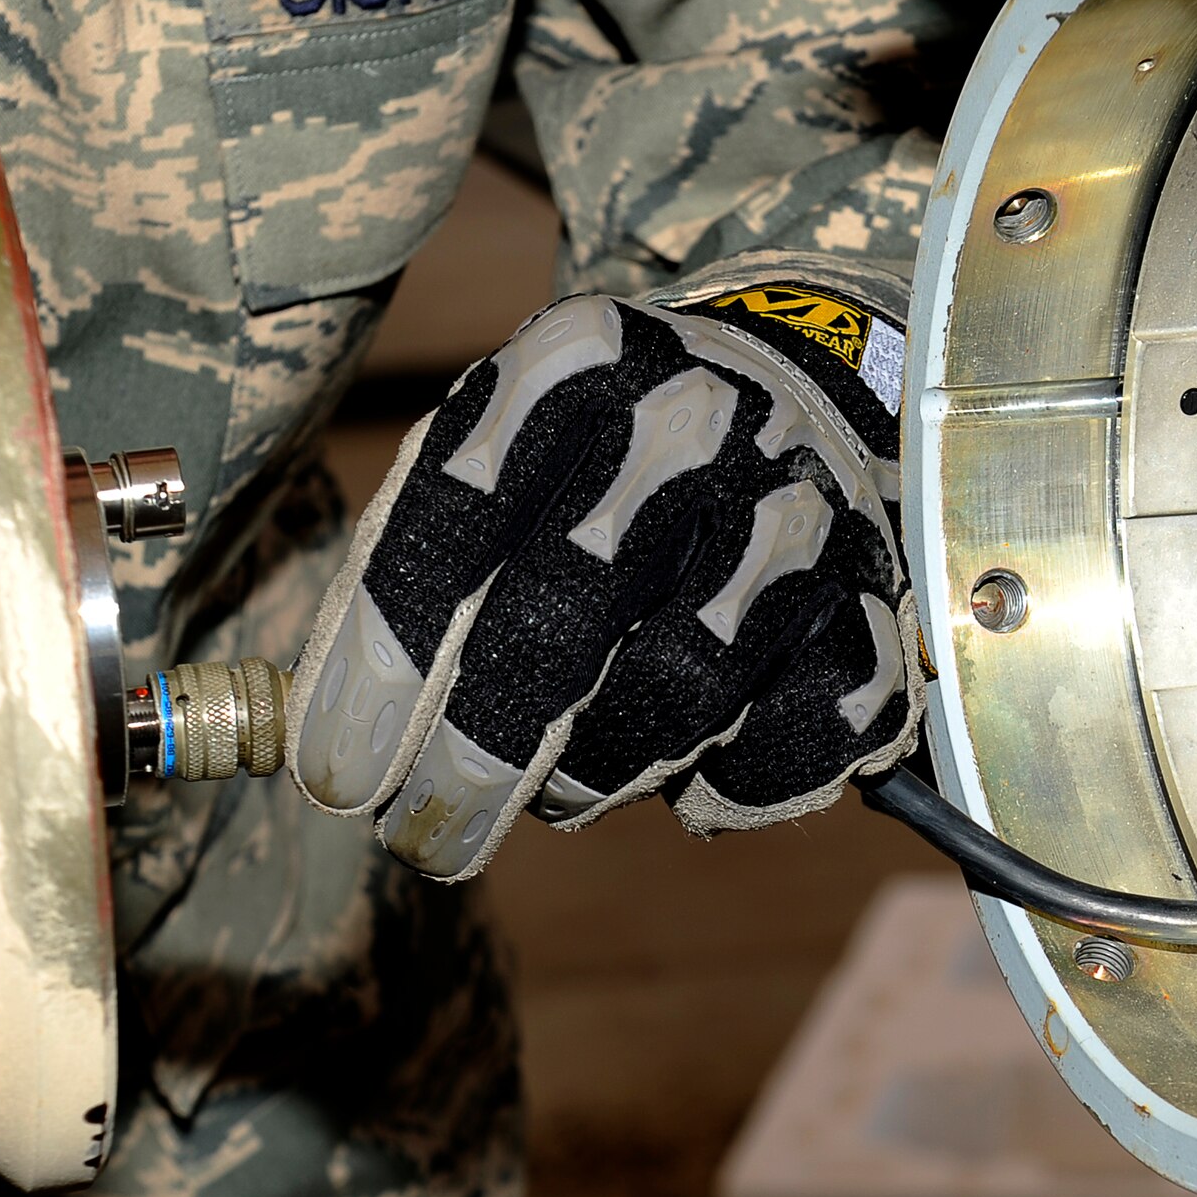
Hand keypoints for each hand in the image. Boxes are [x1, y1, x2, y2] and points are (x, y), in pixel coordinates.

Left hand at [289, 292, 921, 877]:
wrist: (780, 394)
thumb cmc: (590, 464)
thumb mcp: (487, 459)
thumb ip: (406, 573)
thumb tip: (326, 750)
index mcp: (567, 364)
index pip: (450, 532)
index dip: (381, 672)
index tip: (340, 775)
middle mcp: (689, 420)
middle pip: (559, 628)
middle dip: (473, 763)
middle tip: (428, 833)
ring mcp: (792, 506)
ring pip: (673, 701)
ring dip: (598, 775)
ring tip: (565, 776)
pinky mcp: (870, 598)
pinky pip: (784, 743)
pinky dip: (720, 785)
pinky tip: (688, 757)